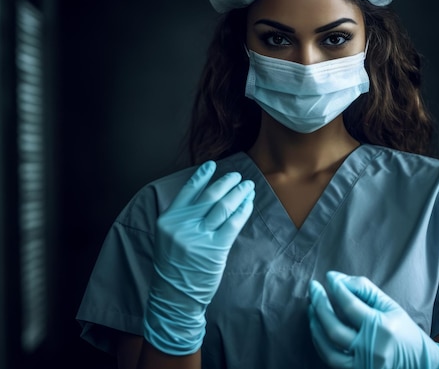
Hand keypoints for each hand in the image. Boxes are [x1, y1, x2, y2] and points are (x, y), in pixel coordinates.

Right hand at [144, 160, 254, 354]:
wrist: (174, 296)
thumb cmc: (174, 265)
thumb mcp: (168, 237)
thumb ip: (182, 217)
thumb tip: (207, 194)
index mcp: (167, 220)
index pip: (188, 191)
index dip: (202, 176)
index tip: (213, 164)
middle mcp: (182, 226)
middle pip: (210, 196)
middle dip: (227, 182)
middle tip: (238, 176)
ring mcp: (198, 237)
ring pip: (224, 207)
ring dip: (239, 193)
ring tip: (248, 186)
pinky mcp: (215, 249)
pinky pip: (233, 224)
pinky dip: (243, 211)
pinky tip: (249, 204)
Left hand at [308, 271, 438, 368]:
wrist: (422, 366)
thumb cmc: (406, 333)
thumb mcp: (391, 307)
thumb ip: (365, 290)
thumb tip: (338, 279)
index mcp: (383, 328)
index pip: (350, 306)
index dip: (336, 289)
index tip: (328, 277)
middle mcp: (371, 349)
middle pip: (334, 327)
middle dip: (319, 304)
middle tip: (313, 288)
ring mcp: (363, 366)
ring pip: (327, 348)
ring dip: (315, 326)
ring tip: (312, 307)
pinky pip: (331, 360)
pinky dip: (321, 343)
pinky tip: (318, 328)